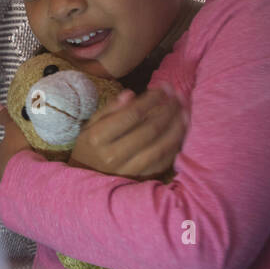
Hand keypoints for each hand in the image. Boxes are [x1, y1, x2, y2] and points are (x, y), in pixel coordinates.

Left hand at [0, 103, 33, 181]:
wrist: (25, 176)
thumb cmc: (17, 151)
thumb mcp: (13, 130)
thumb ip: (6, 119)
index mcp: (1, 152)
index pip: (3, 146)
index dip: (11, 143)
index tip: (20, 142)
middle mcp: (2, 167)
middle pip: (9, 160)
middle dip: (18, 157)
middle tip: (31, 154)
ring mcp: (9, 180)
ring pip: (17, 172)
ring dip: (24, 169)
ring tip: (38, 166)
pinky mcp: (19, 190)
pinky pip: (25, 183)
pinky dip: (30, 180)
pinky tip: (39, 177)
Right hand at [69, 86, 187, 178]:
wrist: (85, 177)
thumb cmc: (89, 146)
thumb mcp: (91, 124)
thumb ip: (110, 109)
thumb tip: (131, 94)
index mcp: (98, 138)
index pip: (132, 114)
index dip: (152, 99)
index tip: (164, 89)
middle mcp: (113, 156)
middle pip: (150, 130)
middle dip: (168, 110)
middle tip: (178, 97)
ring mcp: (127, 170)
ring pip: (160, 147)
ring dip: (176, 128)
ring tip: (185, 113)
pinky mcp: (138, 180)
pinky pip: (162, 162)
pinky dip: (174, 146)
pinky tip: (180, 133)